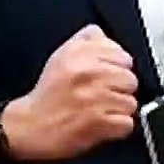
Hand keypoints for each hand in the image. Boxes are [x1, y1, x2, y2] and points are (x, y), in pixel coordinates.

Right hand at [0, 24, 138, 160]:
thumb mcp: (61, 56)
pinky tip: (103, 123)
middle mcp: (89, 73)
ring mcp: (95, 98)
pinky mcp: (99, 122)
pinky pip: (127, 123)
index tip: (109, 75)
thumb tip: (104, 35)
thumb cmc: (48, 94)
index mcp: (80, 54)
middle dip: (120, 89)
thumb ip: (85, 40)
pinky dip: (117, 127)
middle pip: (130, 79)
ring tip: (101, 110)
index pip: (123, 56)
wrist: (32, 125)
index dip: (118, 68)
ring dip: (119, 110)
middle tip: (104, 95)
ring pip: (130, 102)